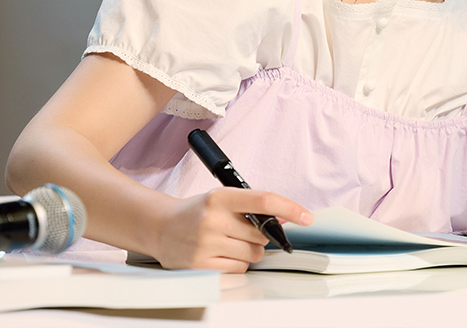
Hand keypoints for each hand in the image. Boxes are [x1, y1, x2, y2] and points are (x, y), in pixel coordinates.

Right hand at [152, 187, 311, 271]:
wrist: (160, 227)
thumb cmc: (196, 212)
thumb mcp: (220, 199)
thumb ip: (250, 207)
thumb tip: (284, 220)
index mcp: (220, 197)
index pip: (263, 200)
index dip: (289, 208)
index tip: (306, 216)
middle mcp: (212, 219)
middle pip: (261, 234)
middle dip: (260, 235)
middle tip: (242, 231)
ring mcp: (206, 244)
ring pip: (253, 254)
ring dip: (248, 251)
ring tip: (228, 243)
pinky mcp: (202, 265)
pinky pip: (239, 269)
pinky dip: (236, 264)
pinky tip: (220, 254)